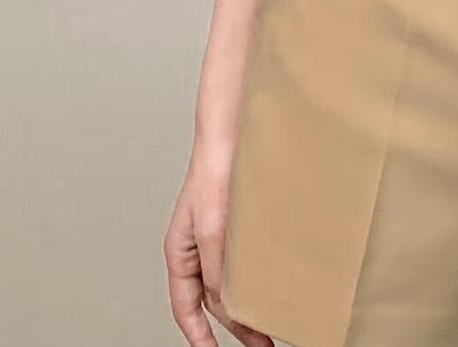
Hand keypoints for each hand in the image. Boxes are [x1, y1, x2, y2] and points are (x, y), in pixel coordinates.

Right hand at [164, 137, 272, 346]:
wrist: (237, 131)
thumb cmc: (214, 169)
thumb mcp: (212, 227)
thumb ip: (217, 268)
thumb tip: (228, 304)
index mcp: (180, 252)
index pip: (185, 307)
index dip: (198, 336)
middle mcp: (200, 248)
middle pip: (214, 300)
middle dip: (235, 326)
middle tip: (262, 344)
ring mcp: (222, 237)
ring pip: (234, 283)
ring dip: (250, 304)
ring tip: (273, 323)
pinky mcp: (243, 225)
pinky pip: (249, 262)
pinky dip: (260, 280)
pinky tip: (277, 287)